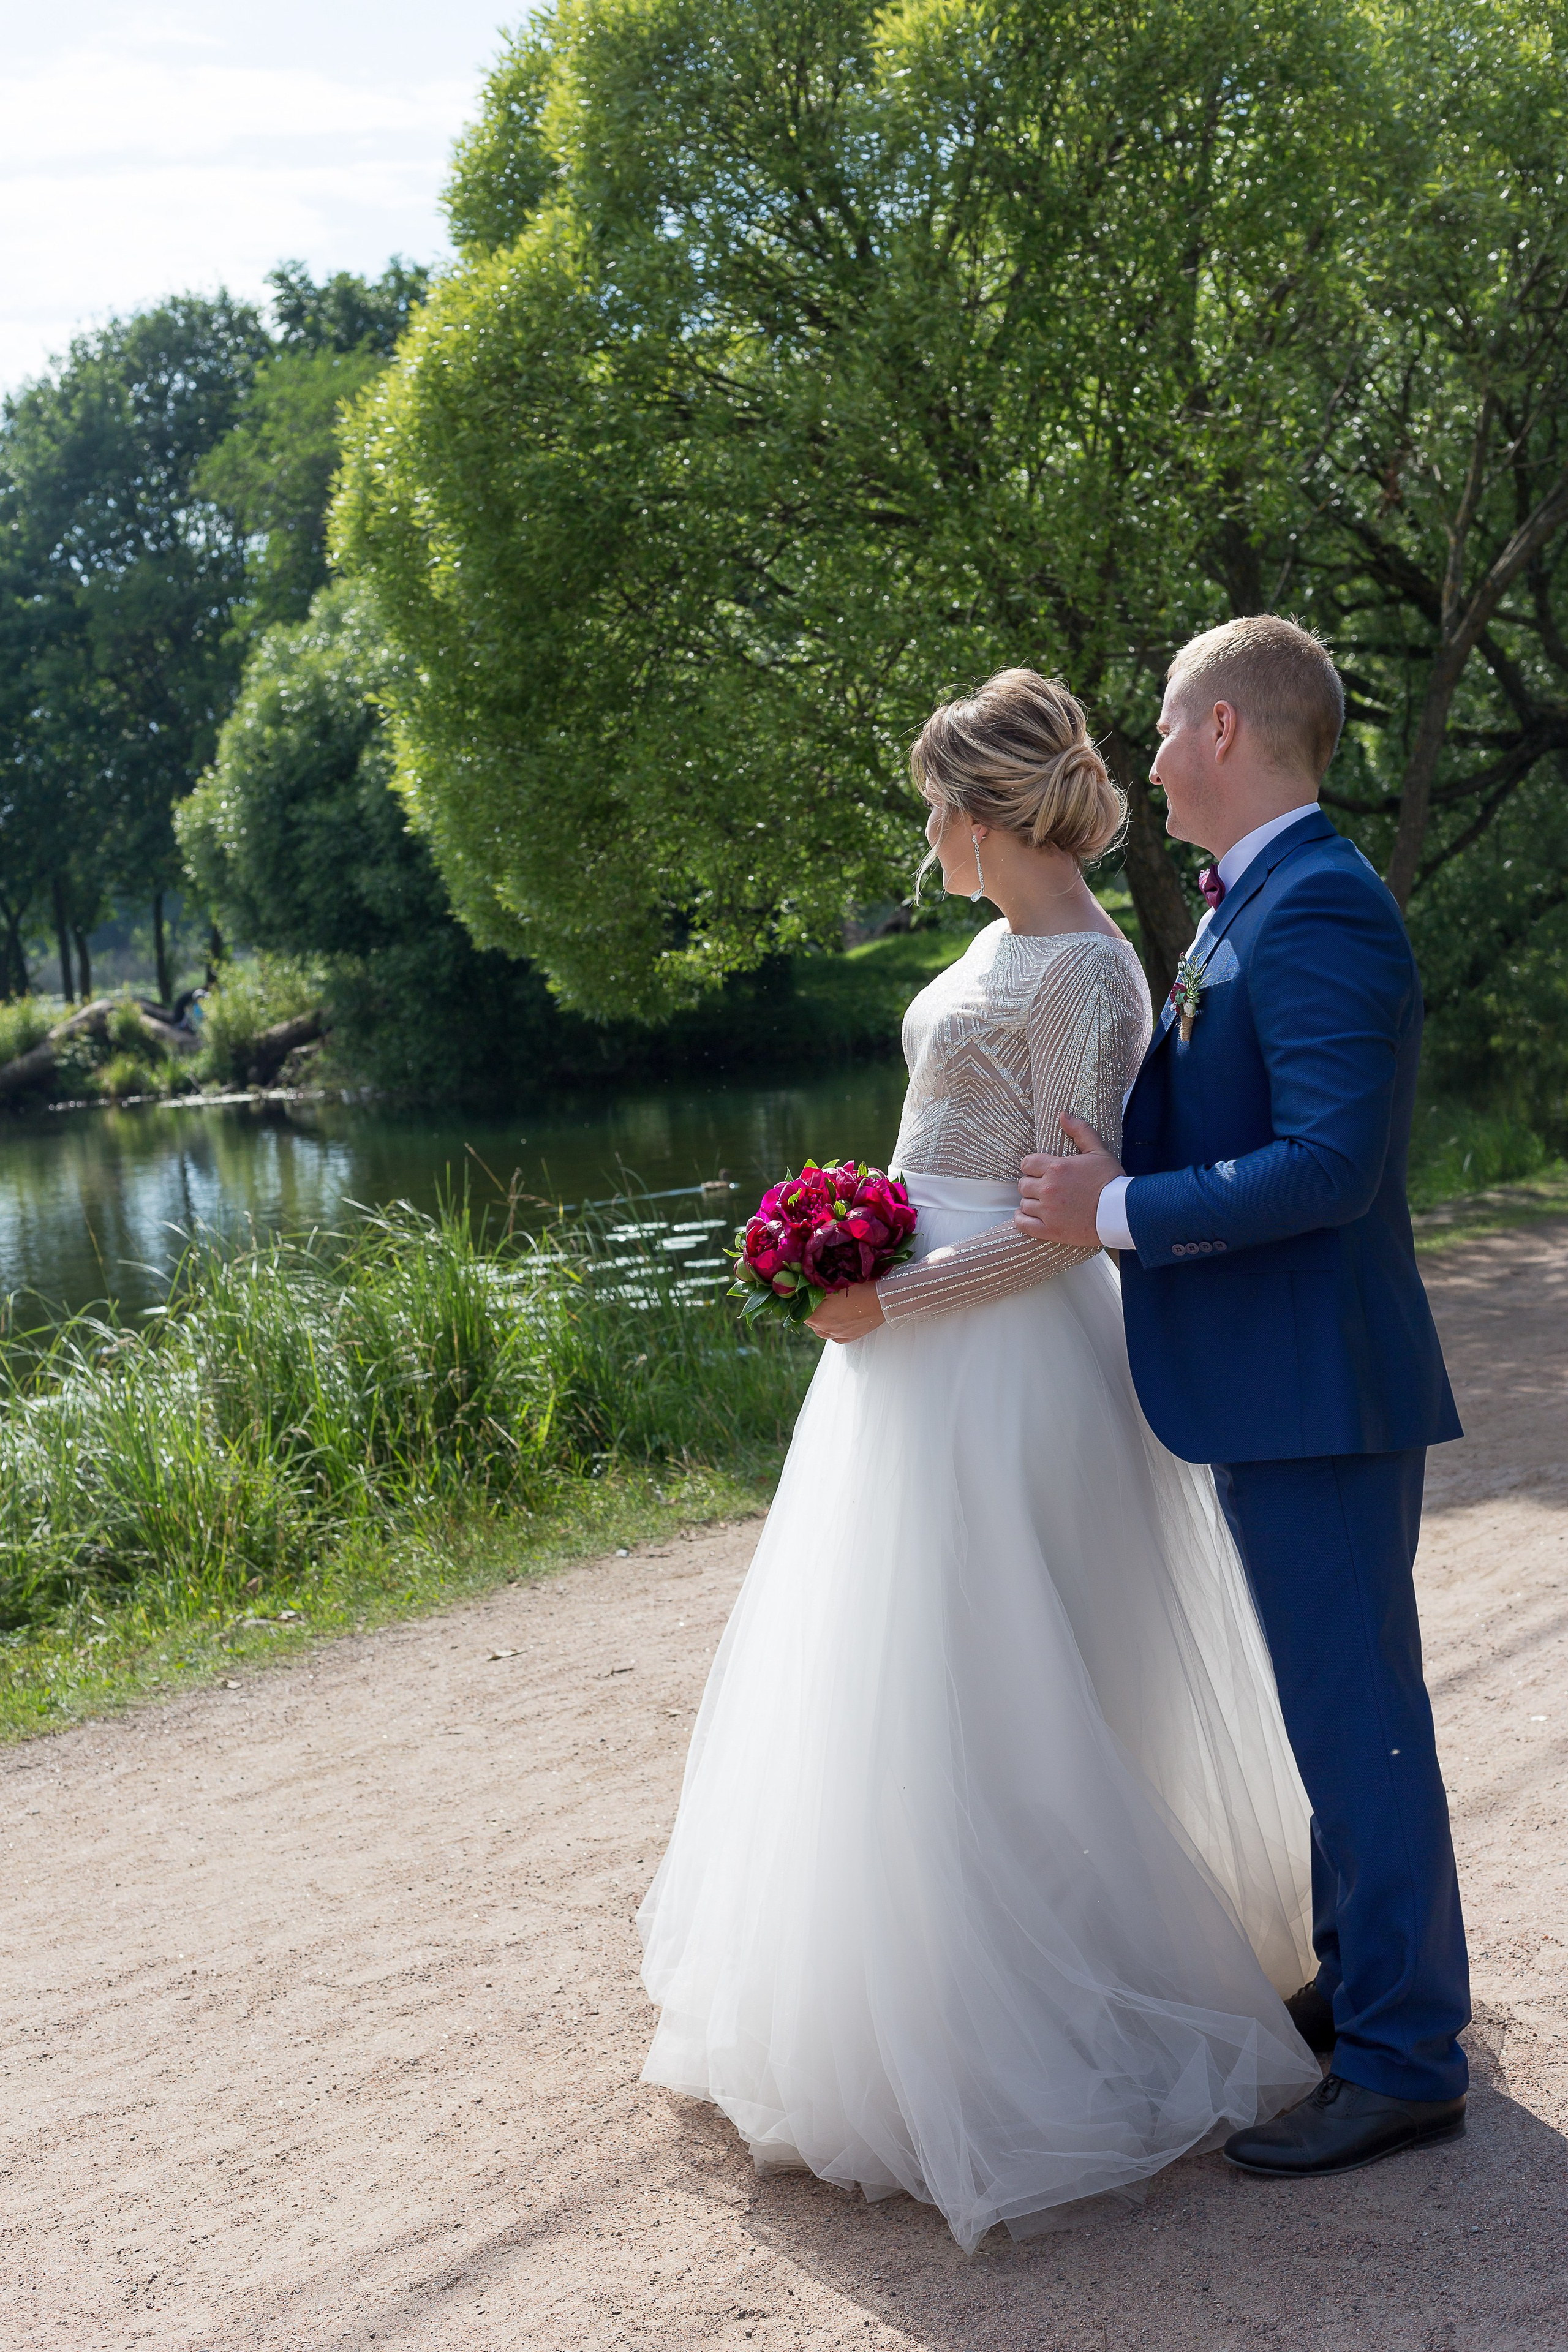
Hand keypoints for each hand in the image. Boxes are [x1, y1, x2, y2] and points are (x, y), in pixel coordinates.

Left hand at [806, 1284, 886, 1343]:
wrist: (884, 1299)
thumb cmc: (859, 1288)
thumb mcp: (833, 1284)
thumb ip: (814, 1288)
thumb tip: (801, 1287)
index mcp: (816, 1317)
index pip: (799, 1310)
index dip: (800, 1299)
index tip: (804, 1291)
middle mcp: (824, 1329)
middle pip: (809, 1321)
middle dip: (810, 1309)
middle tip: (817, 1297)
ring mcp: (838, 1335)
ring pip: (821, 1330)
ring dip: (821, 1320)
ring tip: (828, 1307)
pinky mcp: (850, 1338)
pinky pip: (835, 1335)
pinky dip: (833, 1328)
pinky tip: (839, 1318)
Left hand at [1015, 1114, 1123, 1249]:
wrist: (1121, 1212)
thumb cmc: (1110, 1181)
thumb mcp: (1098, 1151)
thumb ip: (1080, 1131)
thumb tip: (1062, 1114)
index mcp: (1056, 1168)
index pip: (1027, 1164)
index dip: (1032, 1167)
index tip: (1040, 1172)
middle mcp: (1048, 1188)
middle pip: (1023, 1185)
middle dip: (1032, 1185)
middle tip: (1045, 1188)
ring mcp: (1048, 1211)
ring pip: (1024, 1204)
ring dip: (1031, 1203)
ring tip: (1043, 1203)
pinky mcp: (1050, 1230)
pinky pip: (1023, 1224)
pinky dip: (1022, 1220)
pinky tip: (1028, 1216)